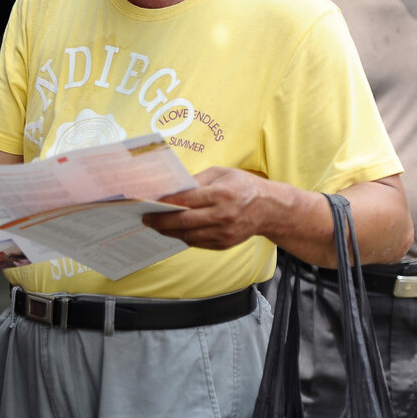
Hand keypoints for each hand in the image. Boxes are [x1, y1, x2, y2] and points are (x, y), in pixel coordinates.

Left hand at [142, 167, 269, 249]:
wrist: (271, 209)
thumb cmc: (243, 186)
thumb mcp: (222, 173)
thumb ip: (197, 180)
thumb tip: (172, 188)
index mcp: (222, 194)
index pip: (187, 199)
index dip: (166, 202)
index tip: (150, 202)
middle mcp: (223, 215)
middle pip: (184, 221)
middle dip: (161, 221)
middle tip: (146, 219)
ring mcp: (224, 232)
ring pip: (189, 235)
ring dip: (169, 232)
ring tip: (155, 226)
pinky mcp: (225, 244)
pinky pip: (198, 243)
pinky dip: (183, 237)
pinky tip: (173, 231)